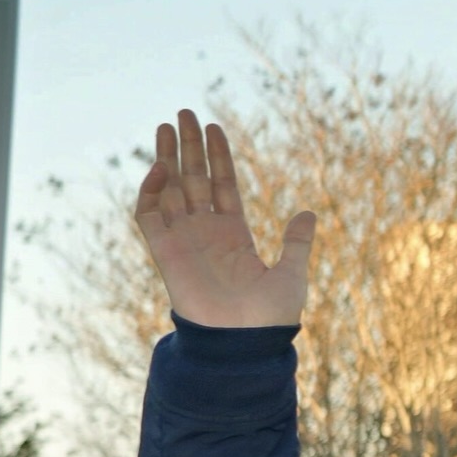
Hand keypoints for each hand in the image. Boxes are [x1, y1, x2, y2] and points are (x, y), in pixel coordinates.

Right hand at [134, 111, 315, 328]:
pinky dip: (150, 191)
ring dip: (167, 157)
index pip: (222, 185)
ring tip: (167, 124)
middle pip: (193, 179)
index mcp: (234, 235)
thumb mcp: (292, 274)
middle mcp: (205, 233)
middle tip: (184, 113)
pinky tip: (161, 167)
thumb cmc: (270, 318)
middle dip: (189, 146)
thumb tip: (308, 214)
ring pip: (169, 190)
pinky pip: (149, 216)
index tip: (215, 127)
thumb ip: (297, 243)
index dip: (218, 157)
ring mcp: (184, 241)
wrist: (244, 344)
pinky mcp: (165, 252)